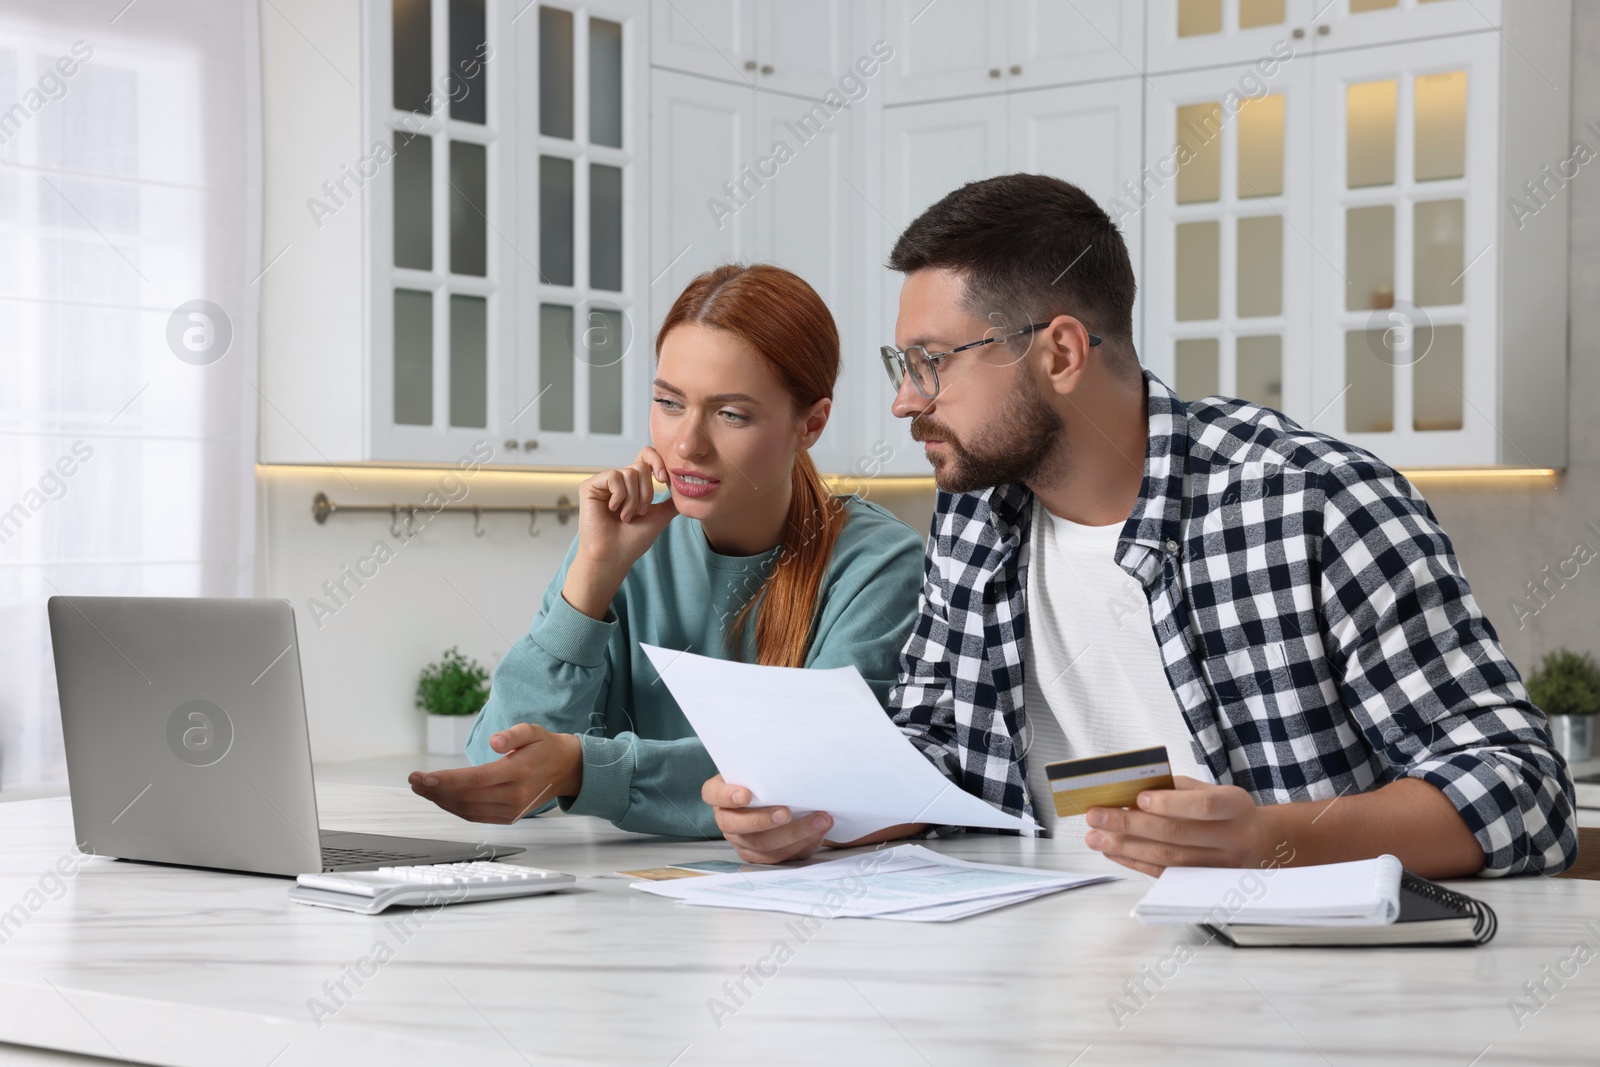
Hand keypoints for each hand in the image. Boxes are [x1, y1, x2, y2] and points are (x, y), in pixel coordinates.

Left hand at [409, 724, 582, 823]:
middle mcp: (515, 795)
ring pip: (468, 810)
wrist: (566, 770)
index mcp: (519, 772)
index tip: (423, 777)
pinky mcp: (509, 817)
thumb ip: (513, 734)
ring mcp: (512, 810)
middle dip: (435, 790)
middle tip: (414, 781)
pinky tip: (441, 798)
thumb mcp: (533, 730)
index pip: (476, 780)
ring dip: (441, 801)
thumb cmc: (545, 748)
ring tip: (421, 789)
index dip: (446, 780)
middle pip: (467, 797)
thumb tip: (494, 742)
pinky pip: (475, 816)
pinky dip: (454, 808)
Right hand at [564, 447, 677, 618]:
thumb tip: (688, 489)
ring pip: (629, 472)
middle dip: (646, 492)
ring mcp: (603, 483)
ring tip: (625, 516)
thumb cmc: (633, 541)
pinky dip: (619, 496)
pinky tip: (612, 509)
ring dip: (633, 500)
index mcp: (633, 485)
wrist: (614, 557)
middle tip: (639, 512)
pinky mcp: (590, 486)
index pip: (646, 456)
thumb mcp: (660, 516)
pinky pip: (614, 476)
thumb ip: (672, 501)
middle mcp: (618, 481)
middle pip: (641, 465)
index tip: (664, 479)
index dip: (658, 461)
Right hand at [702, 774, 832, 863]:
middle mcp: (725, 818)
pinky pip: (777, 856)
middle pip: (735, 825)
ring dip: (794, 833)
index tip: (746, 794)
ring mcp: (740, 840)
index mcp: (719, 792)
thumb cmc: (768, 777)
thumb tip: (791, 765)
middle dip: (763, 820)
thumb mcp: (761, 768)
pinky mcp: (758, 855)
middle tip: (787, 813)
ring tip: (819, 820)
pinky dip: (801, 844)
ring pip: (761, 844)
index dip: (726, 796)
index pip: (712, 794)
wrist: (780, 796)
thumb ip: (767, 770)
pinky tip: (818, 831)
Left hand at [1082, 775, 1264, 877]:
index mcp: (1235, 807)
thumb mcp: (1209, 789)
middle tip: (1097, 816)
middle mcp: (1231, 839)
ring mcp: (1218, 866)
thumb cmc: (1224, 810)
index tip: (1138, 798)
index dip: (1170, 803)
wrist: (1258, 842)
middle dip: (1130, 825)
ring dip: (1125, 847)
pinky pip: (1164, 873)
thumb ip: (1174, 788)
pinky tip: (1112, 851)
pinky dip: (1134, 862)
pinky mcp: (1203, 883)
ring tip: (1095, 837)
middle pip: (1177, 834)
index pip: (1204, 806)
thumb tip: (1128, 791)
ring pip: (1168, 858)